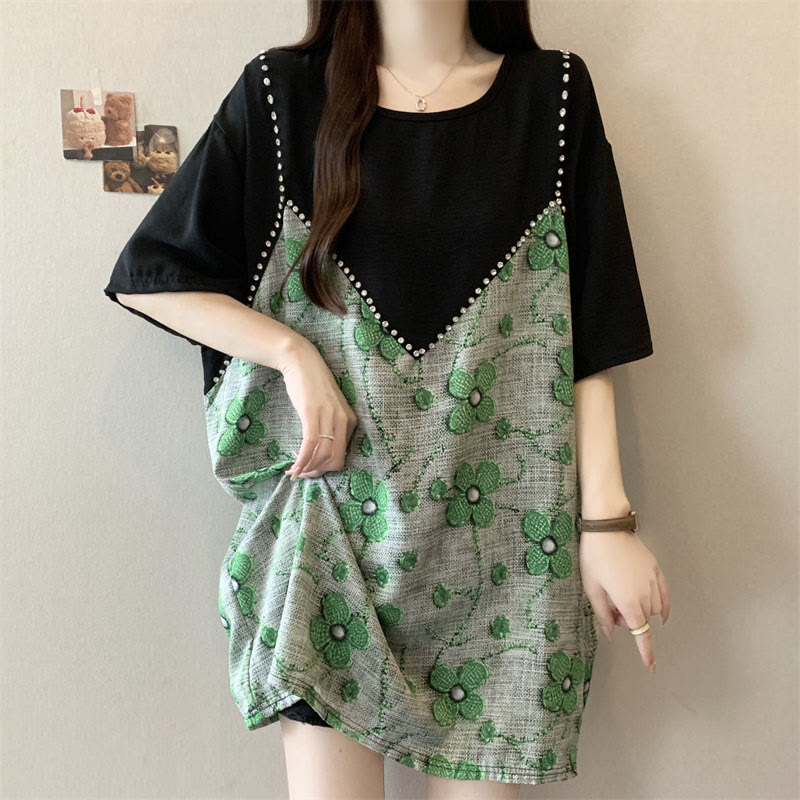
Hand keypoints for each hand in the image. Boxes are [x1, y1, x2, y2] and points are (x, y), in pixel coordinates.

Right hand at [275, 336, 358, 479]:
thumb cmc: (312, 384)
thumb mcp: (328, 407)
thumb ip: (329, 425)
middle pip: (336, 460)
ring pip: (323, 455)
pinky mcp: (312, 413)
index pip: (343, 455)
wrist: (301, 362)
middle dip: (318, 472)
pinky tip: (293, 466)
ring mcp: (329, 416)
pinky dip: (302, 459)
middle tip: (303, 474)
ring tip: (295, 471)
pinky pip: (310, 444)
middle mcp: (343, 420)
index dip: (326, 467)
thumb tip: (320, 450)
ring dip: (308, 468)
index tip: (311, 468)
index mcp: (350, 420)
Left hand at [579, 530, 670, 673]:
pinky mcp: (656, 569)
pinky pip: (665, 594)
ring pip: (654, 609)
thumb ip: (602, 613)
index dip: (646, 651)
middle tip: (610, 607)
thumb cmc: (595, 555)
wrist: (607, 527)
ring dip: (641, 611)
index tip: (651, 666)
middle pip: (642, 620)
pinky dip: (663, 606)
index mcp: (628, 600)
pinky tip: (659, 611)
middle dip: (628, 620)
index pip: (641, 633)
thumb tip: (611, 632)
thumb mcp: (591, 587)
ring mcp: (653, 580)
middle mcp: (645, 593)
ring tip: (622, 596)